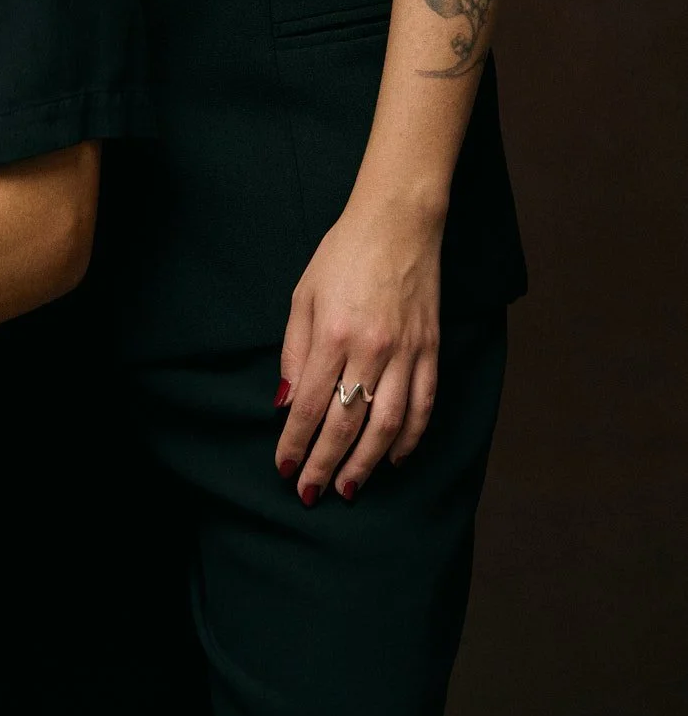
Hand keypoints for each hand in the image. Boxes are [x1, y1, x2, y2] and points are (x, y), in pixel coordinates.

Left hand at [274, 194, 442, 505]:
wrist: (397, 223)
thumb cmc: (342, 255)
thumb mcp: (303, 295)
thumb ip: (294, 352)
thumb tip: (286, 403)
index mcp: (333, 334)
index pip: (311, 405)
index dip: (295, 442)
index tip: (284, 468)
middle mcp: (371, 349)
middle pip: (347, 423)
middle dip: (325, 463)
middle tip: (310, 492)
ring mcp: (406, 352)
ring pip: (387, 425)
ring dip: (367, 462)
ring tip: (349, 487)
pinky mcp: (431, 350)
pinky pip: (423, 405)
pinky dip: (410, 438)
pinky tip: (393, 458)